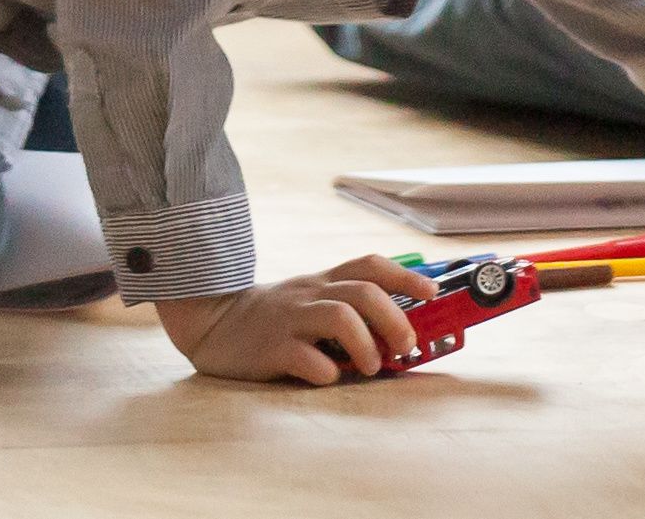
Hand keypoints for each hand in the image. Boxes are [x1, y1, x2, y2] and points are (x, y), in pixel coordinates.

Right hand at [157, 257, 431, 386]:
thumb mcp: (308, 300)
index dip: (405, 275)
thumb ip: (345, 308)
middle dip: (395, 318)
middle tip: (407, 345)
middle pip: (363, 292)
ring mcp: (289, 320)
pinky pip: (307, 359)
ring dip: (367, 345)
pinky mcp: (270, 349)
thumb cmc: (273, 319)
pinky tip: (328, 378)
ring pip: (340, 317)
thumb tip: (399, 332)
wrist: (211, 322)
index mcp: (321, 282)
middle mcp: (309, 294)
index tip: (433, 292)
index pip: (369, 265)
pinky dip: (327, 372)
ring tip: (372, 367)